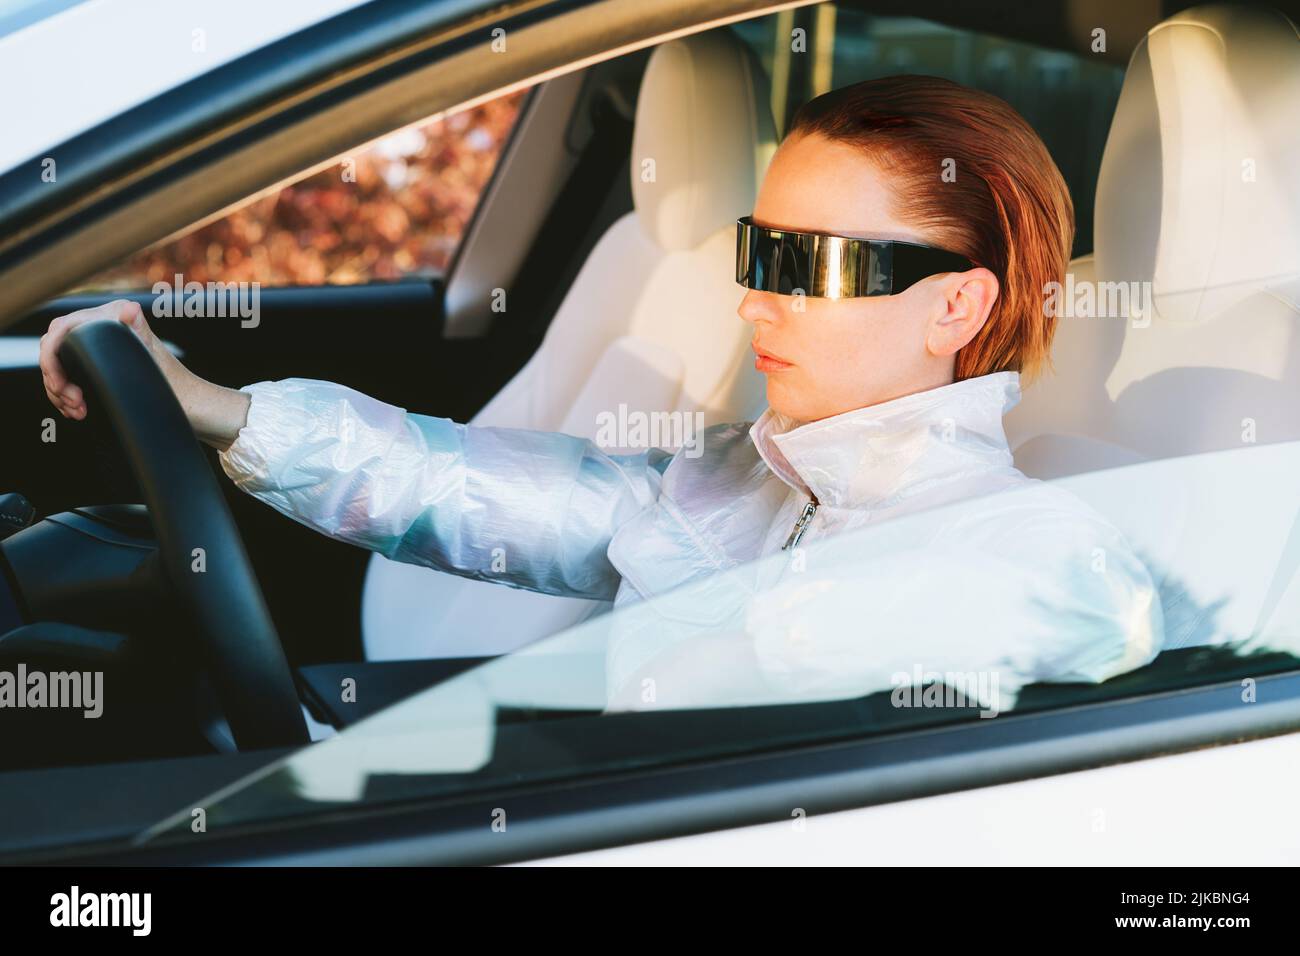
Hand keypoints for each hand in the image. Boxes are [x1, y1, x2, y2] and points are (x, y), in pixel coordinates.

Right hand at [39, 299, 172, 420]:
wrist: (189, 402)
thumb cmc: (173, 381)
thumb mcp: (151, 356)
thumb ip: (138, 330)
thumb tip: (130, 309)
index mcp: (112, 317)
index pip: (60, 330)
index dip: (52, 359)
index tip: (61, 387)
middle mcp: (104, 325)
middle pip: (55, 348)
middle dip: (56, 379)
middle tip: (74, 402)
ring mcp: (101, 344)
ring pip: (59, 365)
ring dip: (60, 391)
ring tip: (77, 409)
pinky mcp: (101, 363)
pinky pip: (69, 375)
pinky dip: (67, 394)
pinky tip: (76, 409)